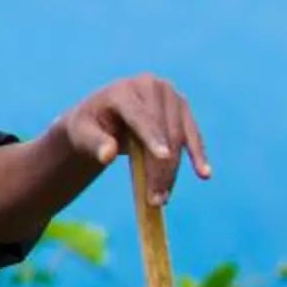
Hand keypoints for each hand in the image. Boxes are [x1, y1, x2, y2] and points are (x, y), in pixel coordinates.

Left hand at [54, 72, 213, 204]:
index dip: (152, 136)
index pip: (140, 116)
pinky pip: (192, 135)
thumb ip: (94, 143)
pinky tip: (204, 173)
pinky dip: (197, 155)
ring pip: (179, 137)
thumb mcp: (81, 134)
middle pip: (163, 130)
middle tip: (155, 199)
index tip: (162, 156)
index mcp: (123, 90)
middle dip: (161, 167)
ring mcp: (170, 96)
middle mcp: (151, 87)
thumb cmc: (88, 127)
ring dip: (174, 170)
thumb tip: (107, 155)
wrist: (99, 118)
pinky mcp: (181, 109)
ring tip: (164, 198)